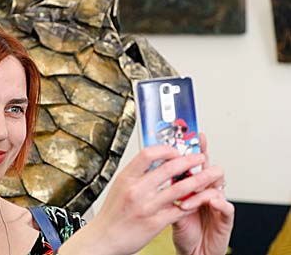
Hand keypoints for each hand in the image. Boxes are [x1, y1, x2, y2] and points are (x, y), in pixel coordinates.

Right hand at [59, 143, 221, 254]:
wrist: (103, 238)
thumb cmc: (112, 213)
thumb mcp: (119, 187)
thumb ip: (136, 174)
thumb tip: (155, 160)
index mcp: (126, 177)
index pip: (148, 154)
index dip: (166, 149)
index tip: (176, 150)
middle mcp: (136, 190)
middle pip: (169, 168)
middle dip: (189, 161)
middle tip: (200, 158)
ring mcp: (147, 207)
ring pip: (180, 189)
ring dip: (199, 180)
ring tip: (209, 175)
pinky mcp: (155, 223)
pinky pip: (179, 210)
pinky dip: (191, 203)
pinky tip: (199, 200)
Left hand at [172, 133, 233, 254]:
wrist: (193, 252)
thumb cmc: (184, 230)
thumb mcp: (170, 207)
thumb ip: (166, 190)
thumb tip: (152, 172)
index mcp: (195, 186)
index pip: (196, 163)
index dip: (197, 148)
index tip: (194, 134)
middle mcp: (208, 191)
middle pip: (210, 168)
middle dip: (201, 162)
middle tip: (192, 159)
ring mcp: (218, 202)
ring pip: (216, 184)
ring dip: (198, 188)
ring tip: (183, 198)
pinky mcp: (226, 217)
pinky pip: (224, 204)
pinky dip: (210, 203)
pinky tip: (198, 205)